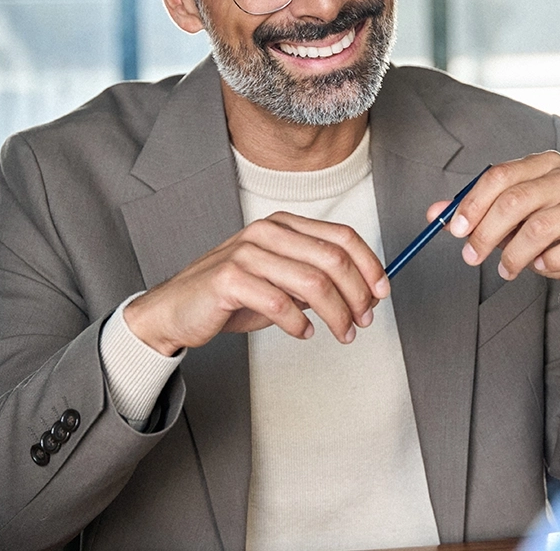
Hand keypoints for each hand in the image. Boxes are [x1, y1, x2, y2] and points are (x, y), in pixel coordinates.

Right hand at [123, 212, 388, 355]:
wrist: (177, 310)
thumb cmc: (232, 296)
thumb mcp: (281, 282)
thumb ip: (316, 280)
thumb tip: (364, 292)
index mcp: (284, 225)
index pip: (341, 236)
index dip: (369, 264)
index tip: (382, 292)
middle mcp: (267, 232)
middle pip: (332, 258)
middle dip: (357, 294)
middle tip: (363, 321)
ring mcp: (247, 252)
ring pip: (312, 282)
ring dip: (336, 314)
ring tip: (342, 333)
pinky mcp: (230, 279)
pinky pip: (279, 303)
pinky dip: (298, 324)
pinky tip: (303, 334)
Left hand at [426, 152, 559, 303]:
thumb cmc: (552, 242)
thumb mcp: (509, 228)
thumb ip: (477, 216)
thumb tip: (436, 212)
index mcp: (546, 165)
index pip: (501, 175)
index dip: (473, 204)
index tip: (455, 230)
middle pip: (517, 199)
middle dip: (486, 233)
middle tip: (472, 256)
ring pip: (541, 226)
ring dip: (516, 254)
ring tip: (508, 269)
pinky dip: (550, 262)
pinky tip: (544, 265)